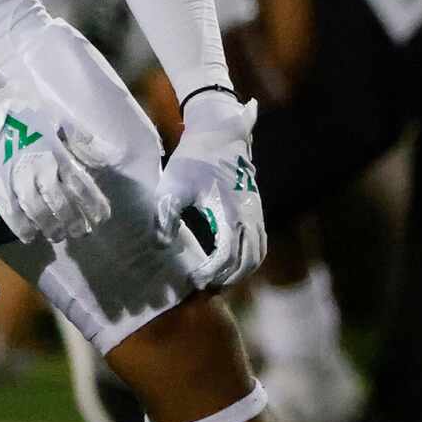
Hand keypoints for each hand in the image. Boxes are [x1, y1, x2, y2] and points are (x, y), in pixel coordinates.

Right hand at [0, 77, 114, 244]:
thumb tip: (102, 157)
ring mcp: (17, 179)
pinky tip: (29, 237)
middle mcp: (39, 170)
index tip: (102, 217)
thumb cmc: (23, 108)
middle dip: (73, 220)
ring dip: (50, 227)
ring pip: (37, 211)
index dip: (93, 203)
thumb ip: (80, 137)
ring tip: (57, 236)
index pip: (80, 184)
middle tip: (81, 232)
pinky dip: (20, 227)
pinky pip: (10, 212)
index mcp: (55, 153)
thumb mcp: (57, 115)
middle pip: (60, 202)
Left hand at [156, 89, 266, 289]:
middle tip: (203, 288)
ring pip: (257, 255)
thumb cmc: (193, 160)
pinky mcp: (256, 211)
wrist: (219, 134)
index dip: (211, 273)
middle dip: (227, 279)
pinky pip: (259, 244)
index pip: (226, 254)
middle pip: (248, 261)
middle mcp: (249, 215)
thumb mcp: (173, 185)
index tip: (193, 281)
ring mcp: (256, 213)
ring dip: (240, 273)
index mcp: (230, 211)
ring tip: (216, 281)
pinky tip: (228, 265)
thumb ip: (167, 216)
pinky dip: (248, 260)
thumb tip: (162, 245)